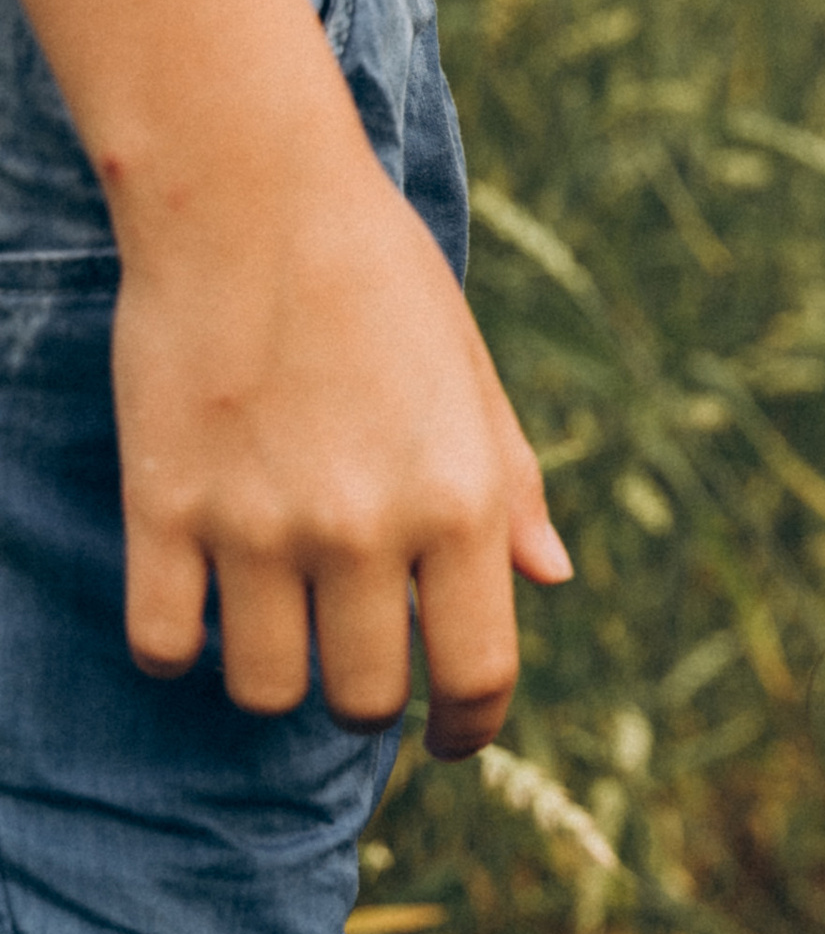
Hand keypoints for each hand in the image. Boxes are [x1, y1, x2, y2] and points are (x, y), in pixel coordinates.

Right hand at [112, 124, 572, 758]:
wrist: (250, 193)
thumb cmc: (377, 274)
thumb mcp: (471, 373)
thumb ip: (512, 485)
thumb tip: (551, 578)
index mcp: (460, 501)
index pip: (478, 674)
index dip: (469, 729)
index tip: (451, 741)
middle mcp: (365, 528)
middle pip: (365, 697)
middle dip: (367, 696)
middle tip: (353, 659)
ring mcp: (259, 525)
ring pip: (264, 688)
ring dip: (274, 675)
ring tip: (275, 625)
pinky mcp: (164, 509)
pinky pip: (164, 642)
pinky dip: (177, 643)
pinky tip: (193, 604)